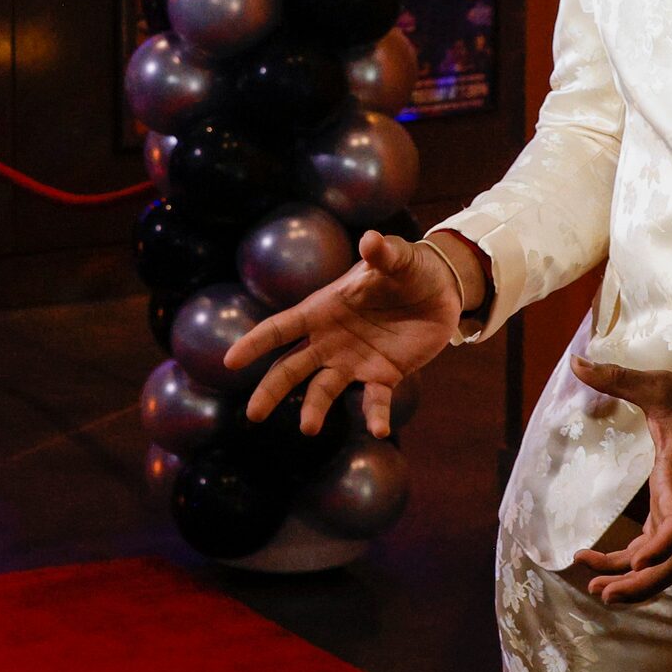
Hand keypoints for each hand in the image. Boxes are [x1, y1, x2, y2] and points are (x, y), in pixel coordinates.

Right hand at [225, 230, 461, 435]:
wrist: (440, 290)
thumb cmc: (407, 269)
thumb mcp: (396, 259)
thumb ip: (382, 253)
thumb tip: (371, 239)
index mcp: (322, 310)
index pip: (281, 328)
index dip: (256, 343)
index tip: (230, 362)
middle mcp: (330, 341)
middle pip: (291, 368)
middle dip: (271, 390)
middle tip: (253, 414)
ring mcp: (353, 362)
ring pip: (323, 390)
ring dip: (314, 409)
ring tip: (309, 429)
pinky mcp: (382, 376)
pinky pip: (374, 401)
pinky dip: (375, 416)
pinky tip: (379, 431)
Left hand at [567, 356, 671, 602]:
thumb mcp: (660, 386)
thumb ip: (617, 377)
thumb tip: (576, 361)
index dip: (660, 545)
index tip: (636, 560)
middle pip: (671, 562)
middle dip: (638, 583)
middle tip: (598, 591)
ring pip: (666, 564)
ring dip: (635, 581)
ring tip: (595, 589)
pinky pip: (659, 550)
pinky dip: (635, 563)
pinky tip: (603, 563)